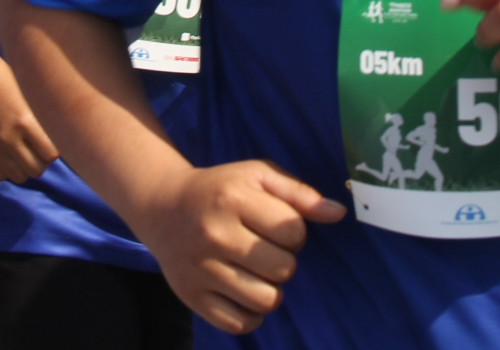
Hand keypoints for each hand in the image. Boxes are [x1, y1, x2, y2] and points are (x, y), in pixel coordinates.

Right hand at [0, 71, 58, 182]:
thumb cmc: (14, 87)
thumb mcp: (33, 101)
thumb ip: (45, 123)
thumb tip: (65, 143)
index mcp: (26, 122)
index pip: (50, 155)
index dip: (54, 153)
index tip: (52, 146)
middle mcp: (9, 138)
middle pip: (36, 170)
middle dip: (42, 163)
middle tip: (40, 154)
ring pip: (19, 177)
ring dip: (26, 169)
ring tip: (26, 157)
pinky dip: (8, 171)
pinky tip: (10, 158)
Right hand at [126, 160, 344, 334]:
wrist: (162, 206)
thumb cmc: (220, 189)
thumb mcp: (257, 175)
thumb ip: (299, 193)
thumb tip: (337, 213)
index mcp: (233, 198)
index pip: (293, 230)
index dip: (295, 231)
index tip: (277, 226)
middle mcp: (214, 234)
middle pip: (283, 269)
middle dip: (284, 260)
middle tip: (266, 249)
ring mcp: (200, 269)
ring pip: (266, 300)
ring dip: (271, 290)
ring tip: (257, 272)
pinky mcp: (191, 296)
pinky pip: (239, 323)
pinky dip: (250, 314)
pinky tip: (244, 292)